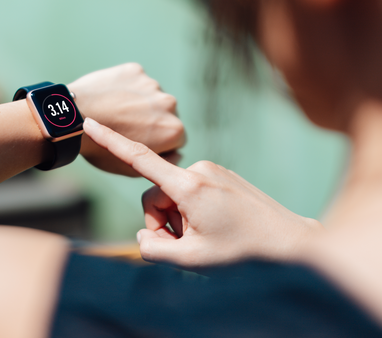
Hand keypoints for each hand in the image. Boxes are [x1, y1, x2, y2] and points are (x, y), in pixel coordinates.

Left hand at [69, 63, 185, 176]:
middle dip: (151, 119)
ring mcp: (152, 84)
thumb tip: (176, 153)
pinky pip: (134, 81)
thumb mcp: (132, 169)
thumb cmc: (100, 148)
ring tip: (114, 112)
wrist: (73, 118)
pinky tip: (108, 97)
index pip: (176, 138)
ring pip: (150, 96)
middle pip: (166, 114)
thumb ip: (161, 162)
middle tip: (125, 126)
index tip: (139, 141)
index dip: (158, 142)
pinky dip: (125, 87)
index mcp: (174, 131)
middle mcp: (169, 104)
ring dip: (139, 102)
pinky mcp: (135, 70)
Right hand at [82, 118, 323, 267]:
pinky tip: (219, 229)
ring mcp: (214, 171)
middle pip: (156, 196)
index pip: (139, 160)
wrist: (291, 244)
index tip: (89, 121)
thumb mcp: (191, 260)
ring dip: (181, 220)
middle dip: (163, 223)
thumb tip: (144, 237)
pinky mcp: (223, 177)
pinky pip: (193, 193)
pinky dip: (195, 213)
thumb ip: (153, 249)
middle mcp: (200, 171)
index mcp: (189, 187)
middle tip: (187, 246)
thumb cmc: (243, 253)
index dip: (110, 141)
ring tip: (208, 239)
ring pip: (175, 196)